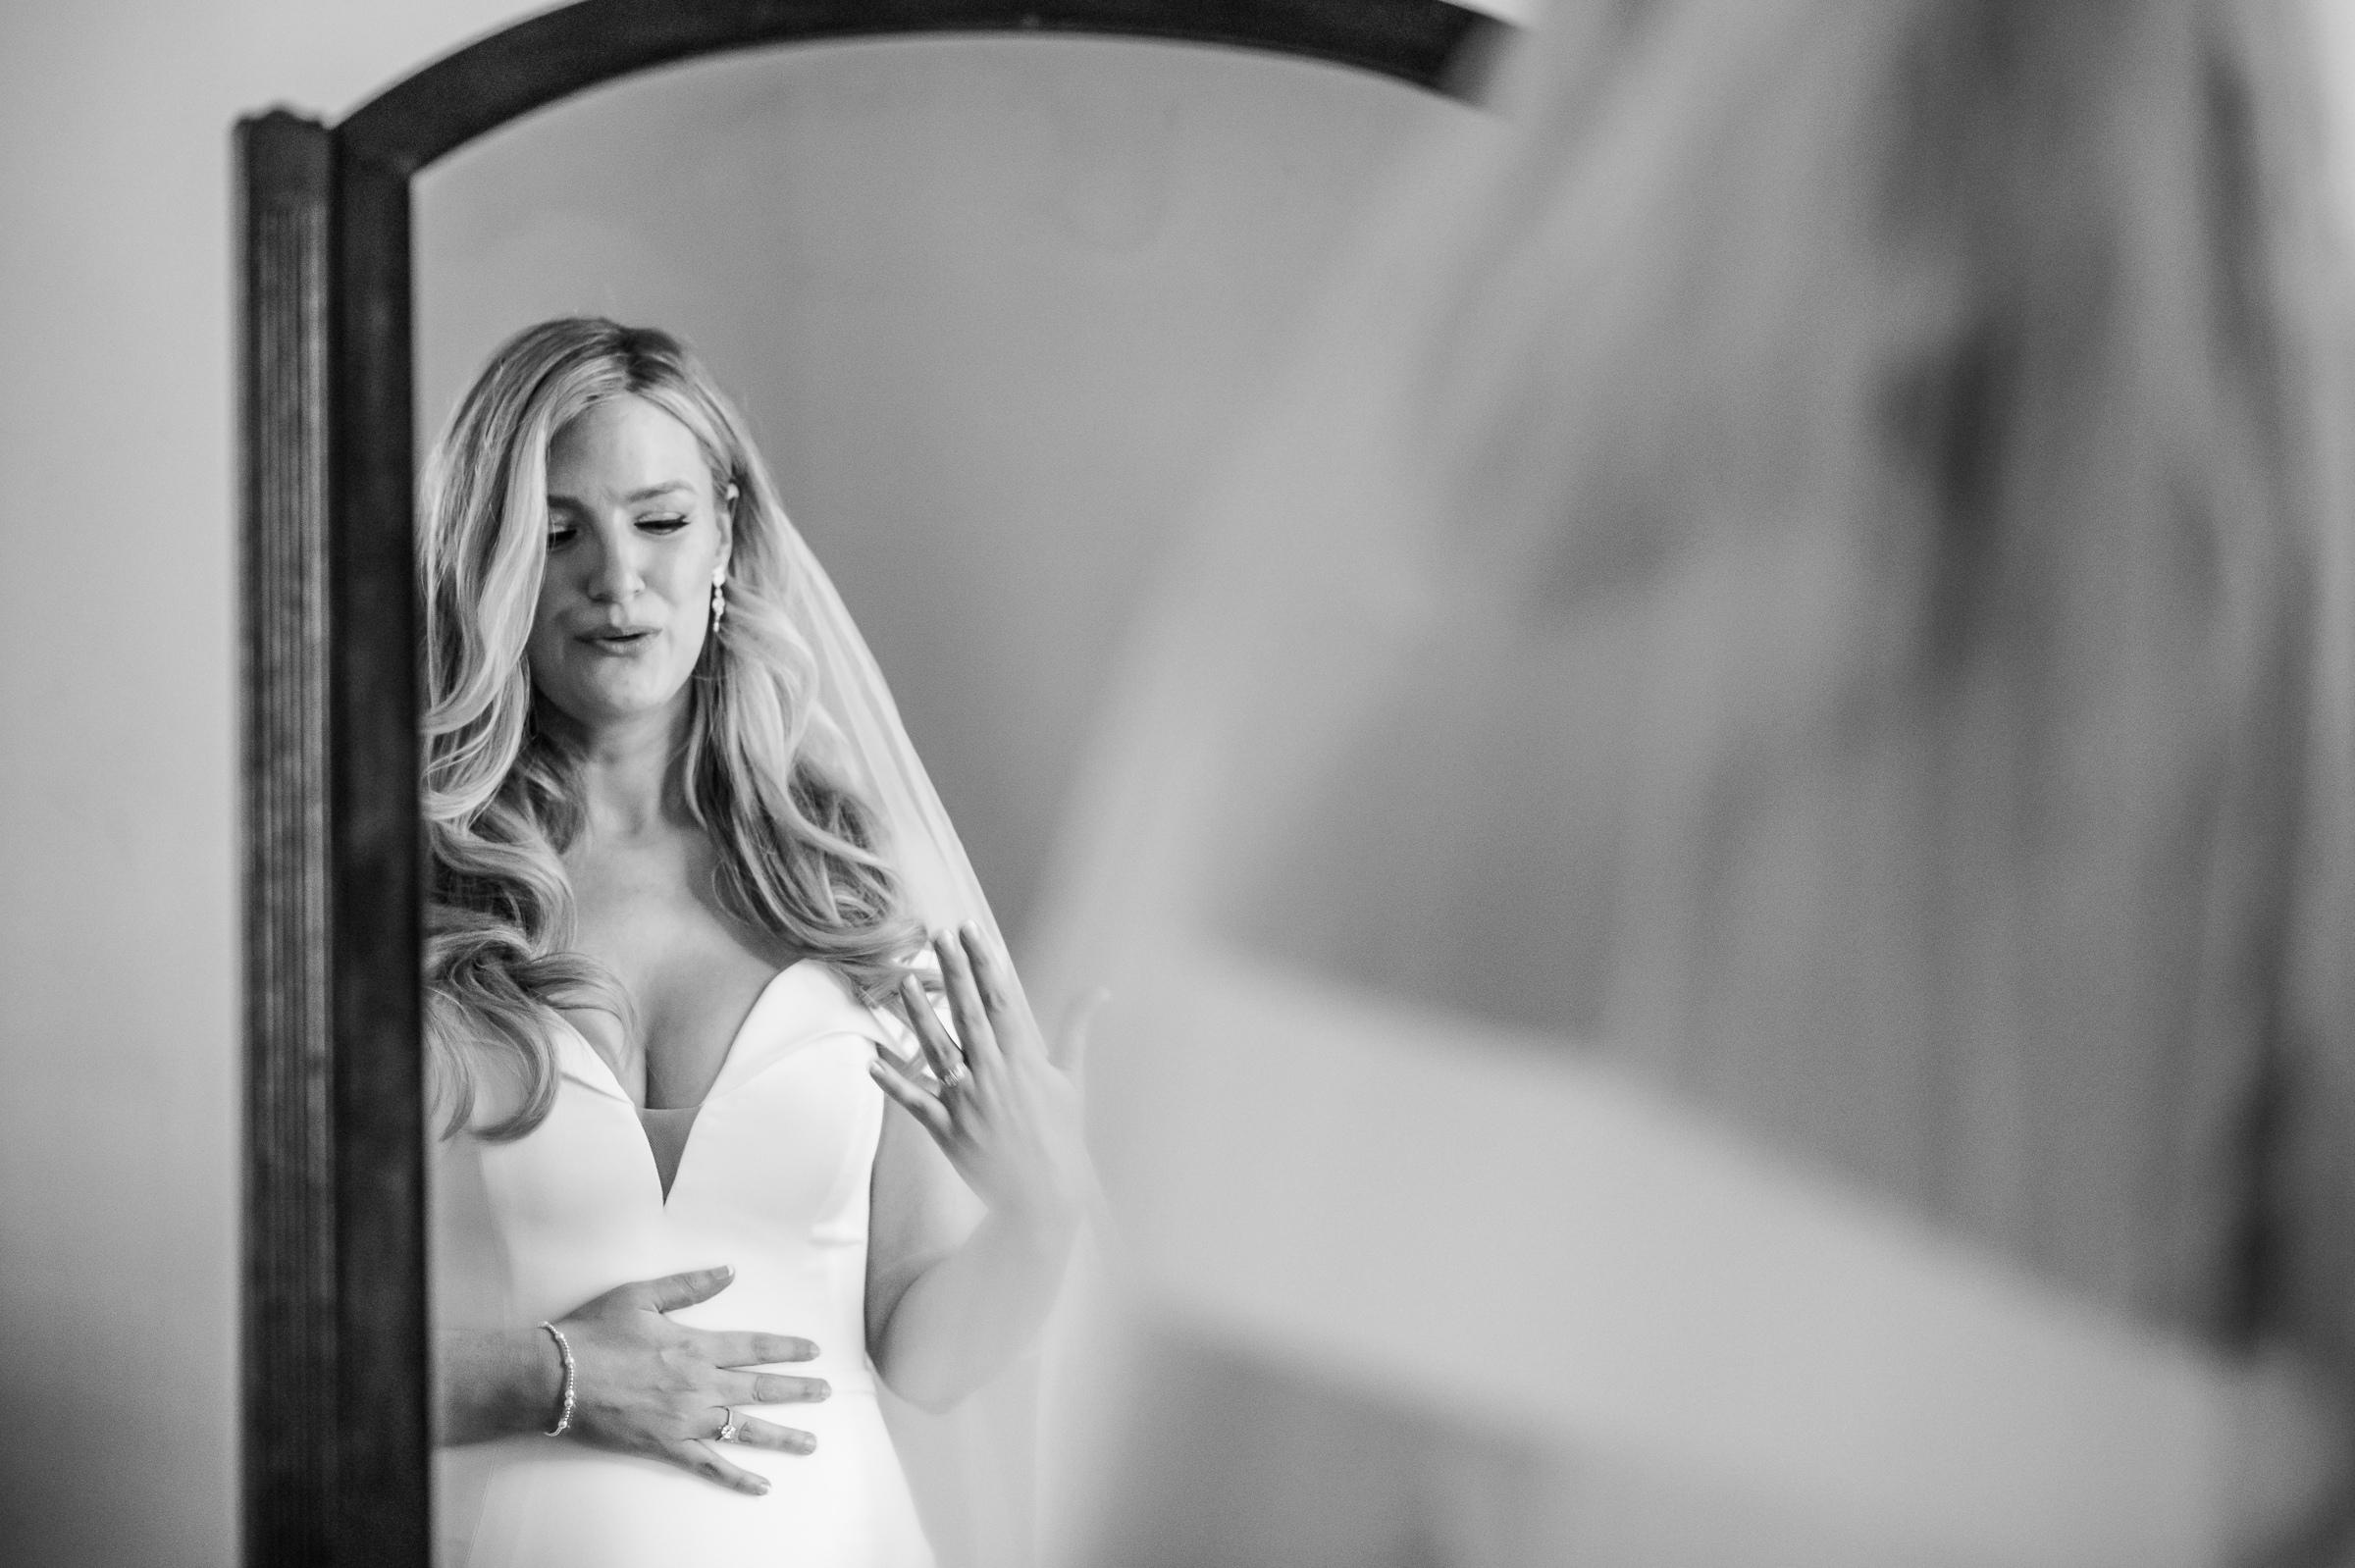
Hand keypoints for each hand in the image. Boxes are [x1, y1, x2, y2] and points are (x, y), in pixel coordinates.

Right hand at [554, 1265, 829, 1495]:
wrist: (557, 1376)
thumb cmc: (595, 1333)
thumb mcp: (642, 1296)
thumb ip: (690, 1285)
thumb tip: (729, 1270)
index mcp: (696, 1346)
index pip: (755, 1346)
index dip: (787, 1348)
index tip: (813, 1351)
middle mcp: (699, 1384)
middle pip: (760, 1389)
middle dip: (798, 1391)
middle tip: (826, 1393)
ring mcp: (685, 1418)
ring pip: (744, 1430)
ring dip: (781, 1436)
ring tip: (811, 1443)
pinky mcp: (666, 1445)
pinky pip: (709, 1465)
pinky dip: (736, 1477)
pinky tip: (761, 1486)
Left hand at [870, 926, 1099, 1232]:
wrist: (1045, 1193)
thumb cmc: (1062, 1134)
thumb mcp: (1073, 1078)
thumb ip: (1078, 1028)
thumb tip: (1100, 990)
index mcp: (1023, 1058)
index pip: (1000, 998)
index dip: (984, 961)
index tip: (970, 929)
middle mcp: (992, 1073)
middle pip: (968, 1013)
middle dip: (952, 971)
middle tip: (936, 936)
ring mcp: (966, 1100)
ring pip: (937, 1049)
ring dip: (920, 1015)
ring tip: (904, 982)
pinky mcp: (947, 1128)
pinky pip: (914, 1101)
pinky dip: (893, 1082)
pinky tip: (872, 1060)